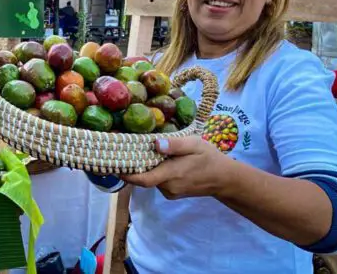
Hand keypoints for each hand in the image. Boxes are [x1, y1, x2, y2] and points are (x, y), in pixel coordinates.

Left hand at [120, 136, 234, 199]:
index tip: (112, 165)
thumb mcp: (194, 144)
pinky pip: (158, 181)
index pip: (142, 179)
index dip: (125, 174)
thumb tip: (155, 144)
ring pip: (151, 179)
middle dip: (133, 166)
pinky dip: (155, 171)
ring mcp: (170, 192)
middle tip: (122, 151)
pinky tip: (158, 160)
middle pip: (144, 178)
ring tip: (142, 151)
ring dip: (146, 167)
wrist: (225, 179)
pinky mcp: (172, 193)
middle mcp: (167, 187)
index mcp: (171, 174)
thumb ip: (174, 145)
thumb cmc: (209, 158)